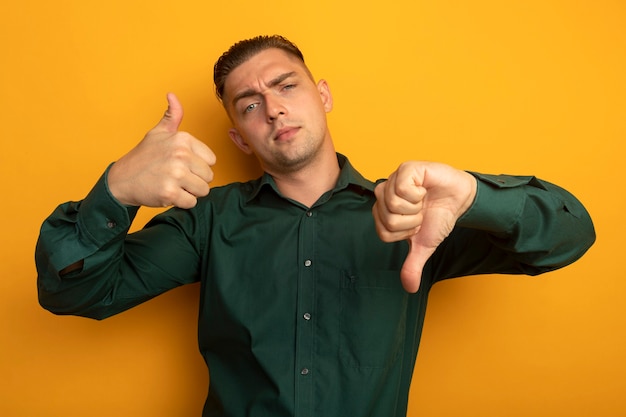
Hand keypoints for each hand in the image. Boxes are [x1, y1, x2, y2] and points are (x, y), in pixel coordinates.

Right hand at [108, 93, 216, 208]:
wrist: (121, 180)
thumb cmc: (143, 157)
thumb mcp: (158, 133)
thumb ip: (172, 116)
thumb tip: (172, 95)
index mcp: (182, 139)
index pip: (211, 160)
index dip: (199, 165)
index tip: (184, 165)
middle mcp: (180, 155)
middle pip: (209, 176)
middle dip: (196, 180)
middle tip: (177, 177)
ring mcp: (175, 174)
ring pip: (203, 190)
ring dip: (190, 192)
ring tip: (174, 185)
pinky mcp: (169, 193)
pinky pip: (191, 202)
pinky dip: (182, 202)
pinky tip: (169, 194)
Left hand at [372, 161, 476, 292]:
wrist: (460, 199)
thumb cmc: (439, 217)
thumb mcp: (425, 245)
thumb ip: (413, 265)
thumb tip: (410, 288)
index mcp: (383, 212)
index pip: (384, 232)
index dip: (405, 233)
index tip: (417, 225)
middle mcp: (384, 194)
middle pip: (388, 219)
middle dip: (412, 221)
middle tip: (421, 212)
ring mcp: (393, 180)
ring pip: (393, 203)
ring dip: (416, 208)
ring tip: (423, 200)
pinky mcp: (406, 168)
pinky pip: (401, 187)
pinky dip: (418, 193)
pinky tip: (424, 188)